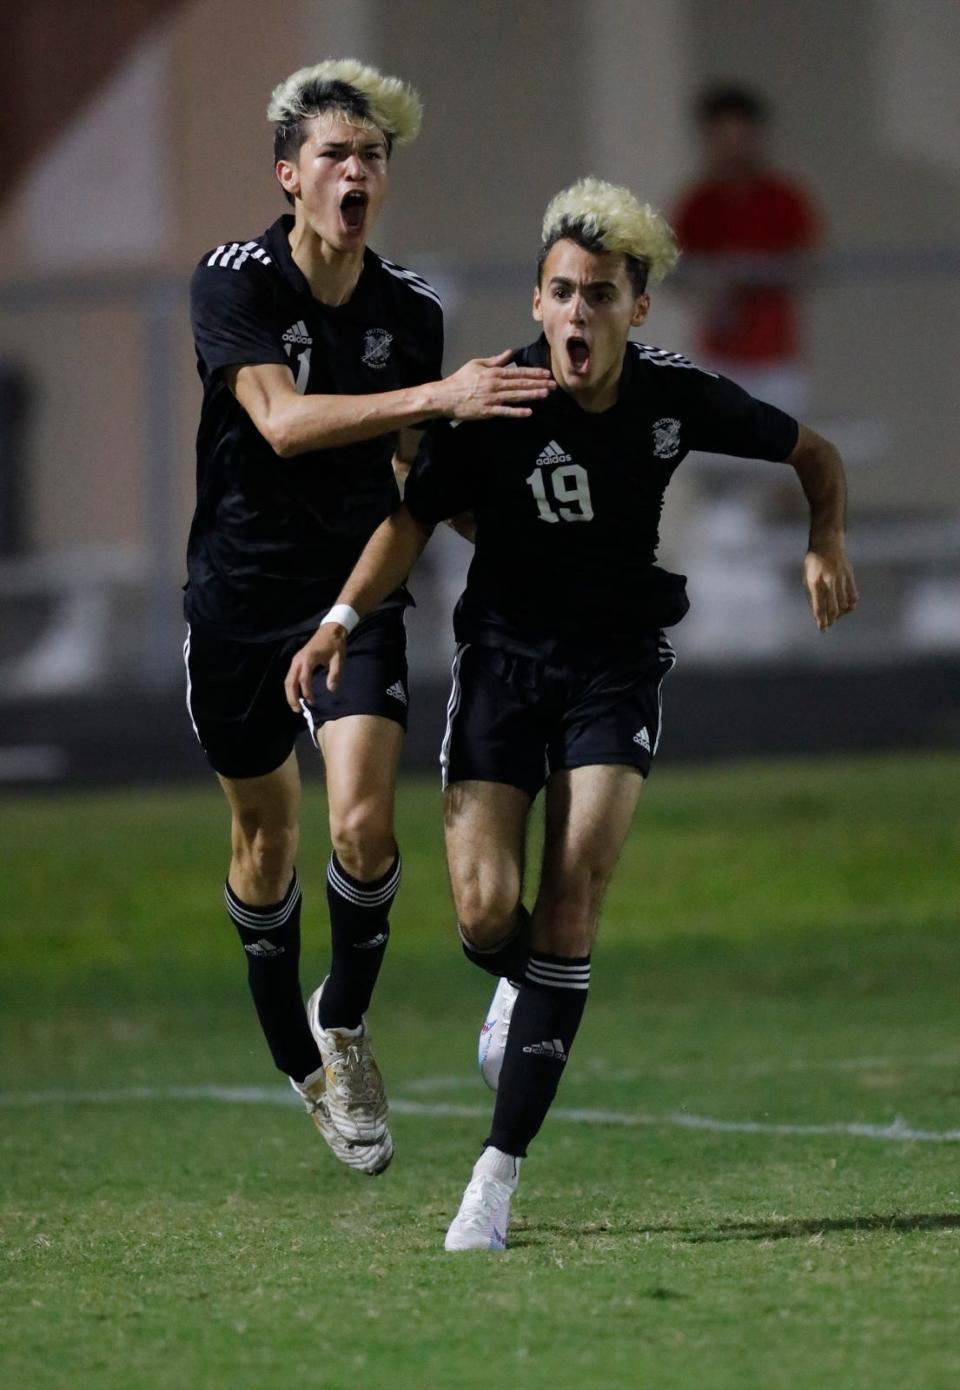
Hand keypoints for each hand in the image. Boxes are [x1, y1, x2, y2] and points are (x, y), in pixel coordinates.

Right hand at [284, 624, 346, 709]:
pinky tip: (297, 696)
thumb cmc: (335, 644)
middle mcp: (298, 660)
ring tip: (296, 706)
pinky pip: (290, 676)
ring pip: (288, 680)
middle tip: (298, 710)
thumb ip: (335, 674)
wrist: (330, 629)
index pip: (303, 679)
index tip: (313, 702)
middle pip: (290, 681)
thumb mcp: (339, 659)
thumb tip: (332, 690)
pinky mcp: (296, 661)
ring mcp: (296, 660)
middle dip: (292, 697)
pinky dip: (292, 687)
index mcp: (308, 658)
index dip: (307, 692)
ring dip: (290, 694)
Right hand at [436, 349, 553, 420]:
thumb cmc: (460, 380)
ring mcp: (492, 398)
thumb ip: (496, 360)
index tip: (546, 373)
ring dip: (532, 395)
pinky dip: (517, 412)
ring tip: (545, 394)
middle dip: (538, 384)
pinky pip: (505, 411)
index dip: (533, 373)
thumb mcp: (477, 364)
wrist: (445, 396)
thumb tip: (510, 353)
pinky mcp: (487, 411)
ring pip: (516, 396)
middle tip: (553, 385)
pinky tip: (529, 412)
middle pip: (520, 384)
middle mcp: (495, 384)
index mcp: (493, 373)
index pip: (518, 372)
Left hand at [803, 545, 858, 630]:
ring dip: (841, 614)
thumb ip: (812, 595)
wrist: (827, 543)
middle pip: (833, 609)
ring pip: (844, 604)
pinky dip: (851, 604)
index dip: (821, 620)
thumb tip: (816, 612)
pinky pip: (853, 595)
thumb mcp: (806, 578)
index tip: (822, 628)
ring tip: (837, 616)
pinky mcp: (850, 576)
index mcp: (815, 583)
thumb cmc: (813, 562)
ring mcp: (841, 579)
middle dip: (831, 619)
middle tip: (829, 623)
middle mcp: (829, 582)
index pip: (819, 607)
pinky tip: (847, 607)